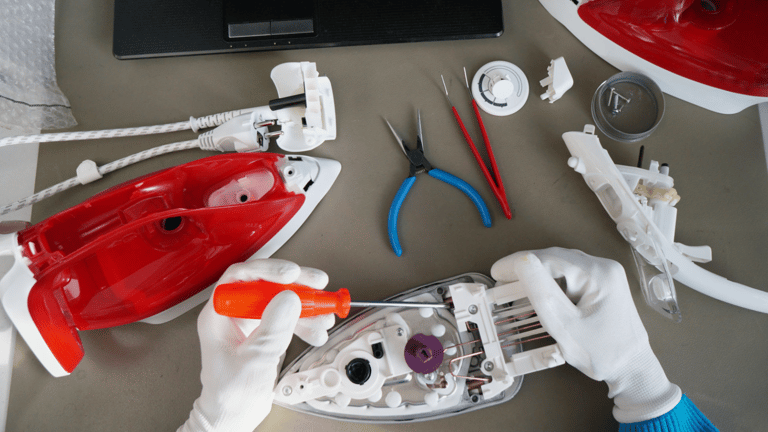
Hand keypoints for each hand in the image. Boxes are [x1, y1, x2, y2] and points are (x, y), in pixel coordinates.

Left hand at [178, 259, 334, 431]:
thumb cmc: (229, 394)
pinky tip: (317, 329)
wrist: (234, 416)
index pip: (241, 276)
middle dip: (296, 284)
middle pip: (267, 284)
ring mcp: (252, 321)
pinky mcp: (267, 331)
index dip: (268, 270)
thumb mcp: (255, 358)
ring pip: (282, 299)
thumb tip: (289, 298)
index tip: (291, 274)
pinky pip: (289, 317)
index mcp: (219, 313)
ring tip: (324, 314)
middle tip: (317, 284)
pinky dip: (306, 321)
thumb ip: (273, 327)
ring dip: (307, 305)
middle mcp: (235, 312)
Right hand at [491, 247, 680, 422]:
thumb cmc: (604, 353)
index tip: (497, 272)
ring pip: (560, 268)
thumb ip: (542, 293)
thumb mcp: (566, 326)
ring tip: (518, 295)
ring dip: (537, 280)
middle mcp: (604, 268)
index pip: (549, 258)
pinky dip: (550, 287)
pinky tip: (539, 300)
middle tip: (503, 284)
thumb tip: (522, 263)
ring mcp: (604, 276)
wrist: (632, 369)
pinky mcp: (600, 285)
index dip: (519, 263)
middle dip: (526, 271)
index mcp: (599, 274)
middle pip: (554, 260)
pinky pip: (569, 278)